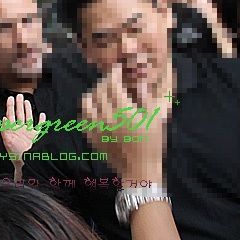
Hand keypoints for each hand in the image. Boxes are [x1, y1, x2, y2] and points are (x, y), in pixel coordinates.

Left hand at [1, 94, 45, 181]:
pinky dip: (41, 120)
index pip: (10, 116)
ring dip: (27, 110)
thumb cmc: (17, 156)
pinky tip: (42, 114)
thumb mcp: (8, 142)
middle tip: (18, 96)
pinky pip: (40, 127)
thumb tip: (3, 119)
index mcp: (13, 131)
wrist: (29, 164)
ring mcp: (29, 133)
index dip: (10, 107)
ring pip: (28, 118)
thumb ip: (5, 130)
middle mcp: (21, 131)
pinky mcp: (37, 137)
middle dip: (18, 105)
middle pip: (19, 114)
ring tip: (26, 101)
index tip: (10, 98)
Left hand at [81, 65, 169, 182]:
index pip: (112, 84)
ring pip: (87, 102)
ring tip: (102, 93)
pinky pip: (83, 117)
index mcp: (123, 111)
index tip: (118, 69)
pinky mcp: (91, 136)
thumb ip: (149, 96)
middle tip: (113, 79)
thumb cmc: (151, 143)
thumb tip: (141, 80)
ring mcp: (96, 127)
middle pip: (100, 91)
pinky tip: (95, 108)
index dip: (114, 73)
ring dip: (94, 94)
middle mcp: (106, 117)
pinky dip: (87, 109)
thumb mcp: (156, 118)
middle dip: (106, 81)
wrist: (139, 170)